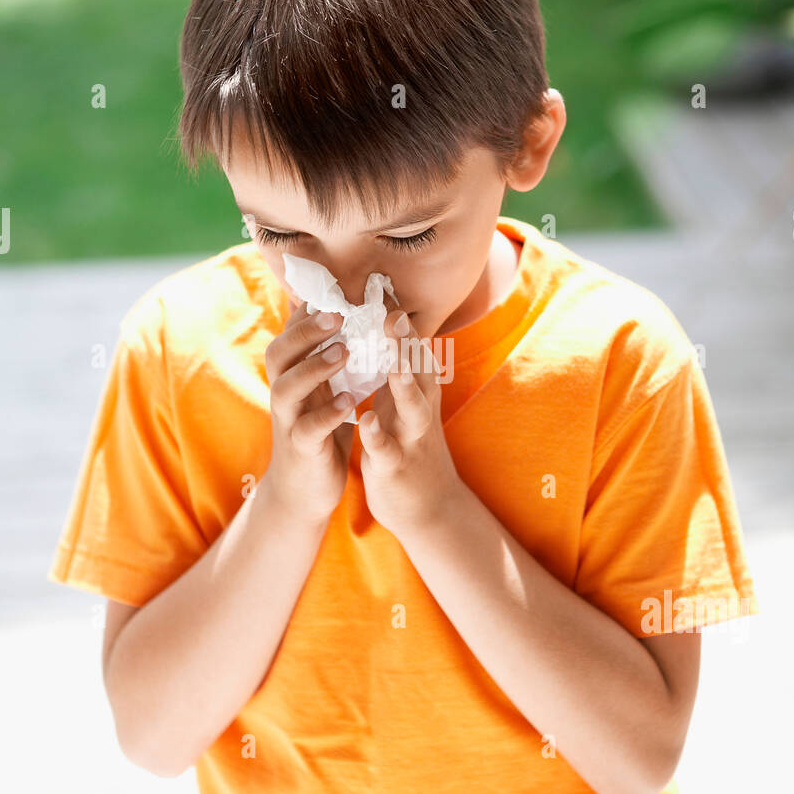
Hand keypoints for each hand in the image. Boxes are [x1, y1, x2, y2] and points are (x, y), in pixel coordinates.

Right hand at [262, 303, 354, 525]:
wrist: (304, 490)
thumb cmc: (320, 430)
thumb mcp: (322, 389)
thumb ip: (328, 354)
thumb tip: (344, 312)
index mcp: (292, 374)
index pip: (291, 332)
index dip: (308, 309)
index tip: (334, 286)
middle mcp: (284, 393)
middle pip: (280, 352)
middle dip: (306, 331)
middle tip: (338, 313)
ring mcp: (289, 421)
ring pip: (288, 387)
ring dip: (314, 367)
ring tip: (344, 352)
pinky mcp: (301, 448)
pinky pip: (309, 428)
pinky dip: (328, 414)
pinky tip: (350, 402)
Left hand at [357, 310, 461, 537]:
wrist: (428, 507)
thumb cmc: (409, 445)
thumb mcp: (406, 401)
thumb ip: (399, 364)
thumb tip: (388, 322)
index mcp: (417, 391)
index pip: (412, 348)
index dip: (399, 320)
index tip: (383, 286)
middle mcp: (419, 408)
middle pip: (419, 370)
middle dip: (407, 343)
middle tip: (394, 311)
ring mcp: (411, 438)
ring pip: (412, 407)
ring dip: (404, 384)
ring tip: (395, 361)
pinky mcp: (396, 465)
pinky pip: (388, 449)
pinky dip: (378, 435)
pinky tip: (365, 420)